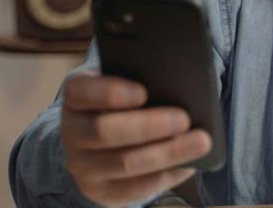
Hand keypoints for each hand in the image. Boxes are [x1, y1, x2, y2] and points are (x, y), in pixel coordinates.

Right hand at [60, 72, 211, 206]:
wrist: (96, 144)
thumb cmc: (120, 103)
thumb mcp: (120, 85)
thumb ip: (141, 81)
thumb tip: (180, 86)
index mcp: (76, 97)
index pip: (81, 92)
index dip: (110, 92)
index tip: (143, 92)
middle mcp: (72, 132)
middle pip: (105, 131)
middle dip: (149, 125)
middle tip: (184, 118)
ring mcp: (83, 165)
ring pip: (124, 163)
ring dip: (167, 153)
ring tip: (200, 142)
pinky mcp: (100, 191)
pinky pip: (134, 188)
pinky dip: (164, 176)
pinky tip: (188, 165)